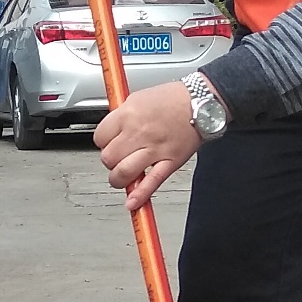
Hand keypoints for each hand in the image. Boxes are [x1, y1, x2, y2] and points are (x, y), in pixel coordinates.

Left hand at [93, 80, 201, 212]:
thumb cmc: (173, 98)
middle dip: (111, 161)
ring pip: (123, 173)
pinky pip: (152, 182)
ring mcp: (154, 149)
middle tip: (118, 159)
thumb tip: (111, 130)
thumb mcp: (139, 98)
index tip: (109, 144)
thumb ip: (122, 116)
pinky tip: (132, 203)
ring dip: (119, 179)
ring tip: (123, 178)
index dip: (103, 143)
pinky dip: (140, 195)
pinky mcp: (170, 162)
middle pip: (108, 158)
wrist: (201, 102)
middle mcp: (138, 132)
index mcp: (128, 114)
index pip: (100, 137)